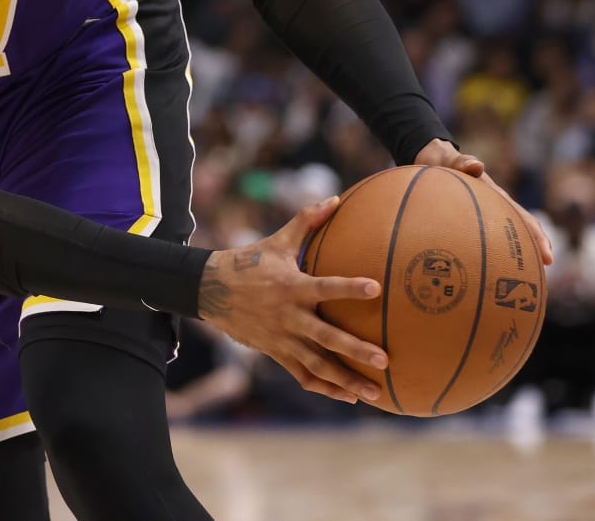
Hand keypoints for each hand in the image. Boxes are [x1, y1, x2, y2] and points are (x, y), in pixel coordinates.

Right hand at [198, 197, 387, 403]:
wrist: (210, 289)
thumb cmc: (249, 262)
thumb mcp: (277, 241)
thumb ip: (307, 222)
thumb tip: (335, 198)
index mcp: (292, 287)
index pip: (325, 287)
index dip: (349, 287)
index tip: (376, 288)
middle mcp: (289, 316)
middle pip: (326, 337)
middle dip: (355, 350)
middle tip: (385, 360)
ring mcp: (282, 338)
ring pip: (317, 364)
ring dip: (346, 379)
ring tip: (374, 393)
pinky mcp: (275, 352)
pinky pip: (302, 375)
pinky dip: (325, 387)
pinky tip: (348, 396)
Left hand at [414, 139, 554, 264]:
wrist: (431, 160)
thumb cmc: (444, 161)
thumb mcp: (452, 161)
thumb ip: (462, 162)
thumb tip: (476, 165)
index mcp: (495, 196)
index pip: (522, 219)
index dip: (537, 238)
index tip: (547, 258)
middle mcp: (494, 207)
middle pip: (519, 231)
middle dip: (533, 250)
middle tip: (542, 273)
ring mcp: (481, 215)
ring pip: (502, 237)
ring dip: (513, 254)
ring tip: (519, 277)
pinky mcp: (465, 219)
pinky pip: (479, 238)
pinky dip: (484, 253)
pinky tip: (479, 269)